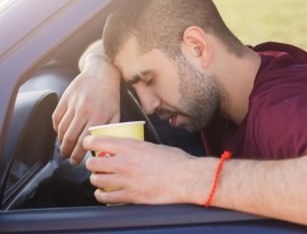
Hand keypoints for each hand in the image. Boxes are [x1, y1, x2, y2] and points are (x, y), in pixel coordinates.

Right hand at [52, 55, 120, 164]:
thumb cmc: (110, 95)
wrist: (101, 73)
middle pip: (70, 138)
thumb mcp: (116, 113)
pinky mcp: (65, 99)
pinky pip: (56, 118)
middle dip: (67, 151)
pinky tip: (61, 133)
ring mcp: (72, 104)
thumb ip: (110, 129)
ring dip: (61, 142)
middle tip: (68, 157)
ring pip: (61, 129)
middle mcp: (84, 111)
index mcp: (98, 116)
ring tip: (64, 148)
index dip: (78, 154)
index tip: (76, 161)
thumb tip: (105, 146)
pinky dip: (56, 128)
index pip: (85, 141)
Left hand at [83, 135, 198, 204]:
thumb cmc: (176, 161)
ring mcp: (125, 180)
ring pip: (96, 180)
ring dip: (96, 179)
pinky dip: (101, 195)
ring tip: (100, 179)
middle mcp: (123, 162)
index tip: (88, 144)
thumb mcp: (154, 146)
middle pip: (92, 163)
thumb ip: (139, 148)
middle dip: (92, 163)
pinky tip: (103, 194)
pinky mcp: (129, 195)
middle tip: (96, 164)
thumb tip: (133, 150)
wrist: (186, 178)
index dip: (88, 142)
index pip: (97, 141)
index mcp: (130, 146)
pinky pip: (106, 197)